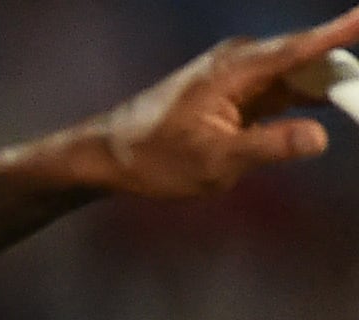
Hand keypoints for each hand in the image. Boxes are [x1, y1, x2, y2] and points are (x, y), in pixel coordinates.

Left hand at [55, 11, 356, 195]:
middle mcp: (244, 61)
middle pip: (309, 57)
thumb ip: (267, 147)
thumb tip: (319, 137)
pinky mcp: (243, 89)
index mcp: (237, 70)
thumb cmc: (154, 158)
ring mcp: (244, 73)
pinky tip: (340, 103)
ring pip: (302, 72)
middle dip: (345, 70)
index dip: (339, 32)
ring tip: (356, 100)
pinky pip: (289, 85)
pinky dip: (313, 93)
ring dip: (333, 83)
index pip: (300, 47)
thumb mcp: (213, 162)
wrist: (110, 153)